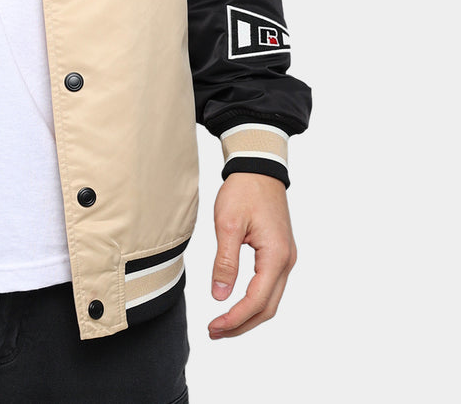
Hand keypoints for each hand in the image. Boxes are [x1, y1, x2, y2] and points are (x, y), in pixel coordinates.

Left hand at [208, 172, 296, 338]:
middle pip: (267, 308)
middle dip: (241, 324)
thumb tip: (220, 296)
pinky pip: (270, 287)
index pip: (257, 300)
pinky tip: (236, 304)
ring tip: (222, 324)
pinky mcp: (279, 254)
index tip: (214, 327)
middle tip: (214, 332)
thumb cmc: (243, 191)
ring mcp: (285, 258)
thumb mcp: (228, 225)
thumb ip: (225, 262)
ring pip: (270, 300)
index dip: (235, 318)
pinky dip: (253, 301)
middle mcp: (286, 261)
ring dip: (247, 316)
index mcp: (276, 256)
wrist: (258, 168)